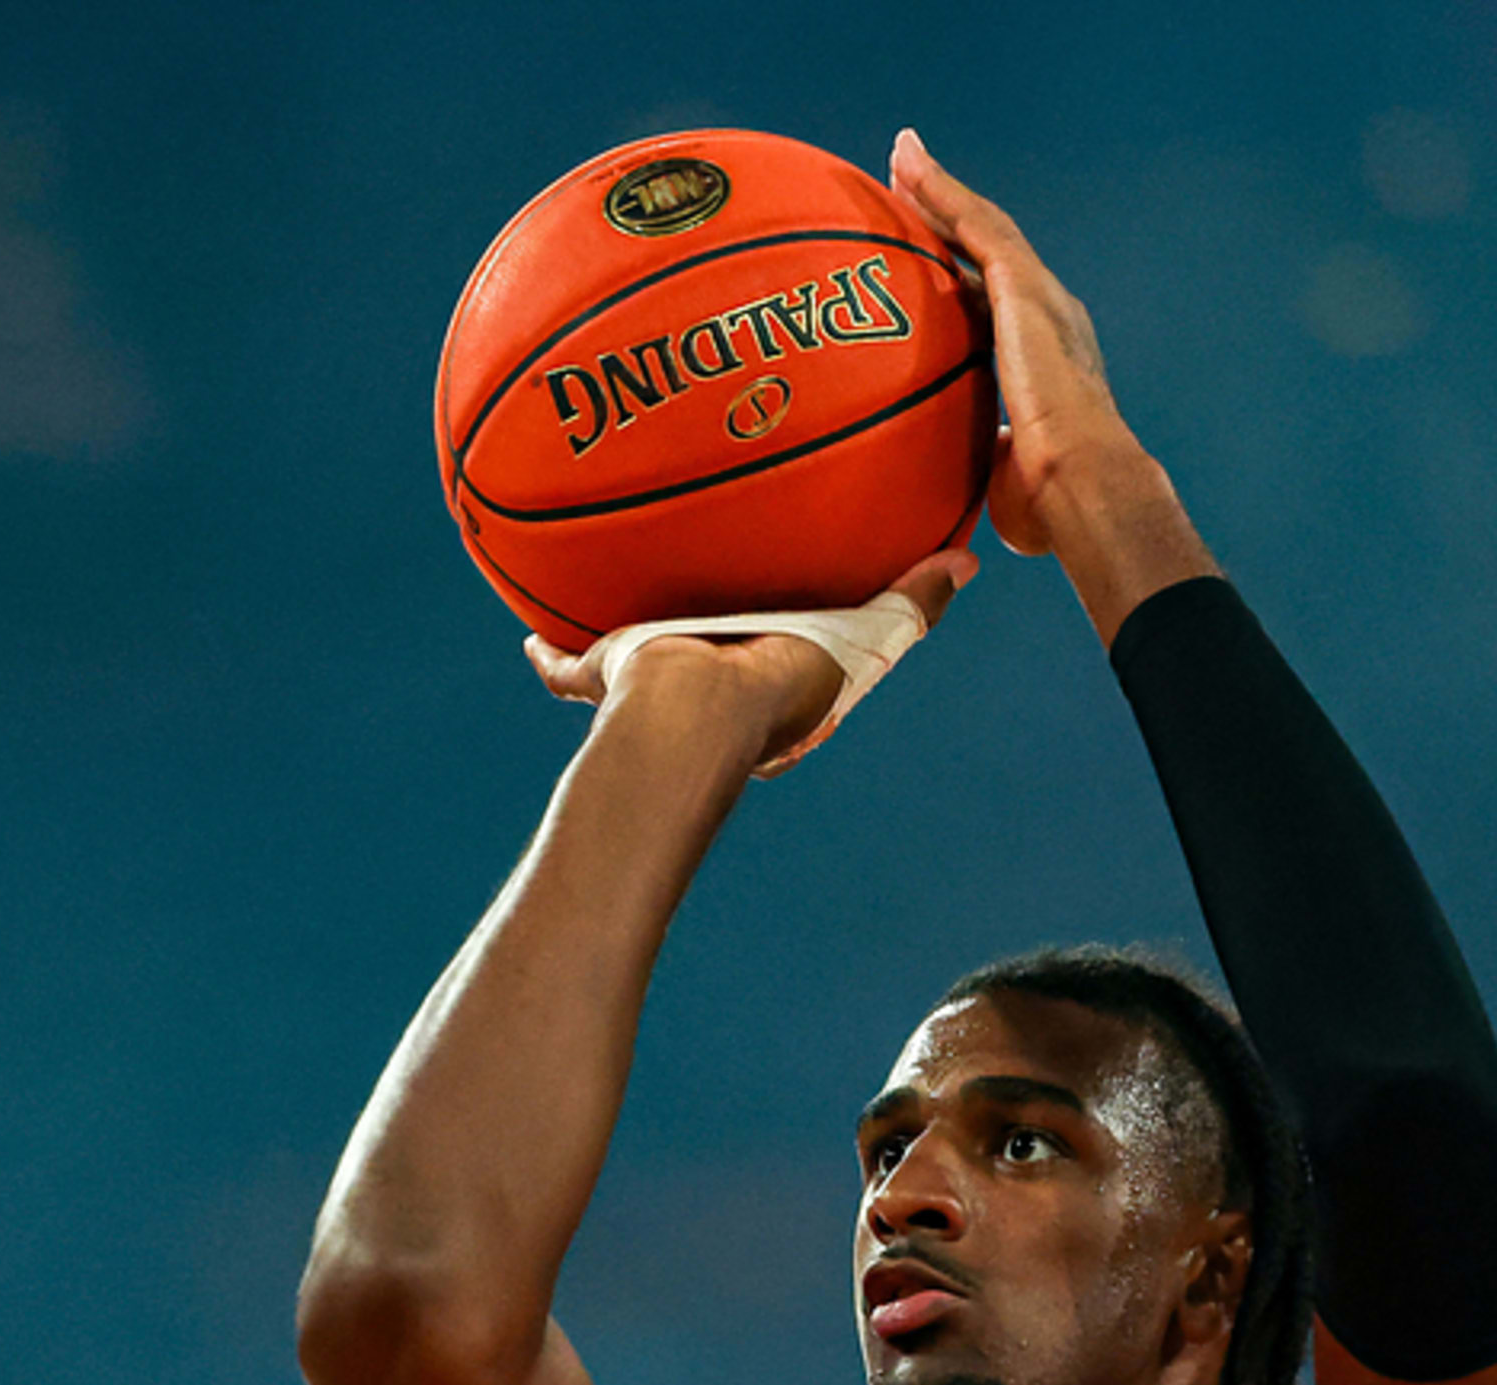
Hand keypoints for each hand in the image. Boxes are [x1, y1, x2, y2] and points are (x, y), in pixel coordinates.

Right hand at [526, 548, 977, 775]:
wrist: (694, 711)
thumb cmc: (779, 681)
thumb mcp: (861, 635)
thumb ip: (909, 602)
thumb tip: (966, 561)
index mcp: (768, 689)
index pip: (782, 662)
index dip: (791, 642)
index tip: (794, 619)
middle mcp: (710, 690)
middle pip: (706, 654)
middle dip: (704, 636)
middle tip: (707, 602)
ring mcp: (654, 689)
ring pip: (635, 662)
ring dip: (625, 644)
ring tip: (614, 607)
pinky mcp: (608, 677)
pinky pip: (569, 668)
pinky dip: (551, 657)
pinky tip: (530, 637)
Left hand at [887, 128, 1135, 558]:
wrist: (1083, 484)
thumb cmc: (1050, 504)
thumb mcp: (1004, 475)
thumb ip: (982, 467)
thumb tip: (952, 505)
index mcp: (1043, 358)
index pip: (994, 303)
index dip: (961, 273)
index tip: (930, 257)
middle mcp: (1046, 315)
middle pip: (987, 251)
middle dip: (949, 214)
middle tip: (908, 182)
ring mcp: (1038, 297)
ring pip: (981, 227)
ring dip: (940, 190)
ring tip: (901, 157)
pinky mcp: (1025, 288)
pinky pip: (975, 226)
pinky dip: (942, 192)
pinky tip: (909, 166)